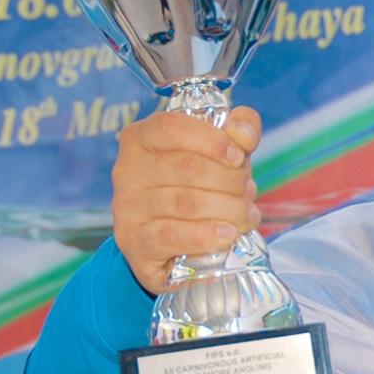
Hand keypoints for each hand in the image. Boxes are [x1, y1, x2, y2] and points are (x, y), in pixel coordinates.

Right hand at [111, 106, 262, 295]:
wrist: (178, 246)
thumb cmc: (200, 188)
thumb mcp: (221, 154)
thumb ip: (239, 132)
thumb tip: (244, 132)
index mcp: (141, 137)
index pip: (173, 127)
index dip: (212, 140)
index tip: (238, 157)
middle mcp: (127, 169)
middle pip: (186, 167)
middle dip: (229, 181)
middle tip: (247, 193)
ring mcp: (127, 208)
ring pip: (184, 203)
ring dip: (227, 210)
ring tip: (245, 216)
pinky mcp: (133, 243)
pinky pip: (171, 236)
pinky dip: (205, 235)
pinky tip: (227, 235)